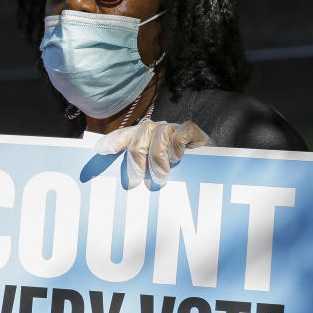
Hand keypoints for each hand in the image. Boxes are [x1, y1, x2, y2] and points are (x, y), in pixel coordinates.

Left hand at [94, 120, 211, 187]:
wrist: (210, 165)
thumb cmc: (177, 171)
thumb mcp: (154, 172)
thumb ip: (140, 172)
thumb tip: (123, 184)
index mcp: (142, 138)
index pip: (124, 134)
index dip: (113, 140)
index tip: (102, 150)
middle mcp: (156, 130)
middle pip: (140, 133)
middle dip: (136, 156)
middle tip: (137, 178)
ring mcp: (173, 128)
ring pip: (159, 134)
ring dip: (158, 157)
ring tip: (161, 176)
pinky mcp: (191, 130)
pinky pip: (180, 133)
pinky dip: (177, 146)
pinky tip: (178, 157)